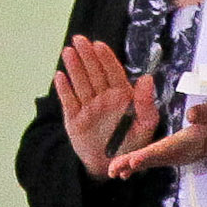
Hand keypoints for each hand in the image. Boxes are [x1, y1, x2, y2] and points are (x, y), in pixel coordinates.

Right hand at [54, 37, 156, 177]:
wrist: (111, 167)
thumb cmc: (132, 145)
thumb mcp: (145, 126)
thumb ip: (147, 104)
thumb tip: (147, 79)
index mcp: (121, 96)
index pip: (113, 72)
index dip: (106, 58)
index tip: (99, 45)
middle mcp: (103, 98)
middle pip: (94, 73)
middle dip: (87, 56)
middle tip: (79, 39)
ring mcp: (88, 107)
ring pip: (80, 83)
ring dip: (74, 67)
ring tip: (68, 52)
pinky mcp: (74, 119)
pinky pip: (68, 101)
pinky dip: (64, 89)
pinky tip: (60, 76)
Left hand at [110, 96, 206, 178]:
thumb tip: (192, 114)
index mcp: (191, 140)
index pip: (168, 148)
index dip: (150, 155)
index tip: (134, 160)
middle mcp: (184, 150)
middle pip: (156, 159)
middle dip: (135, 164)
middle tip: (114, 170)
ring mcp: (180, 154)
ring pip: (154, 161)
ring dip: (134, 167)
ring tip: (115, 171)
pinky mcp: (176, 153)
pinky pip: (156, 160)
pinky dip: (141, 164)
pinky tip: (127, 168)